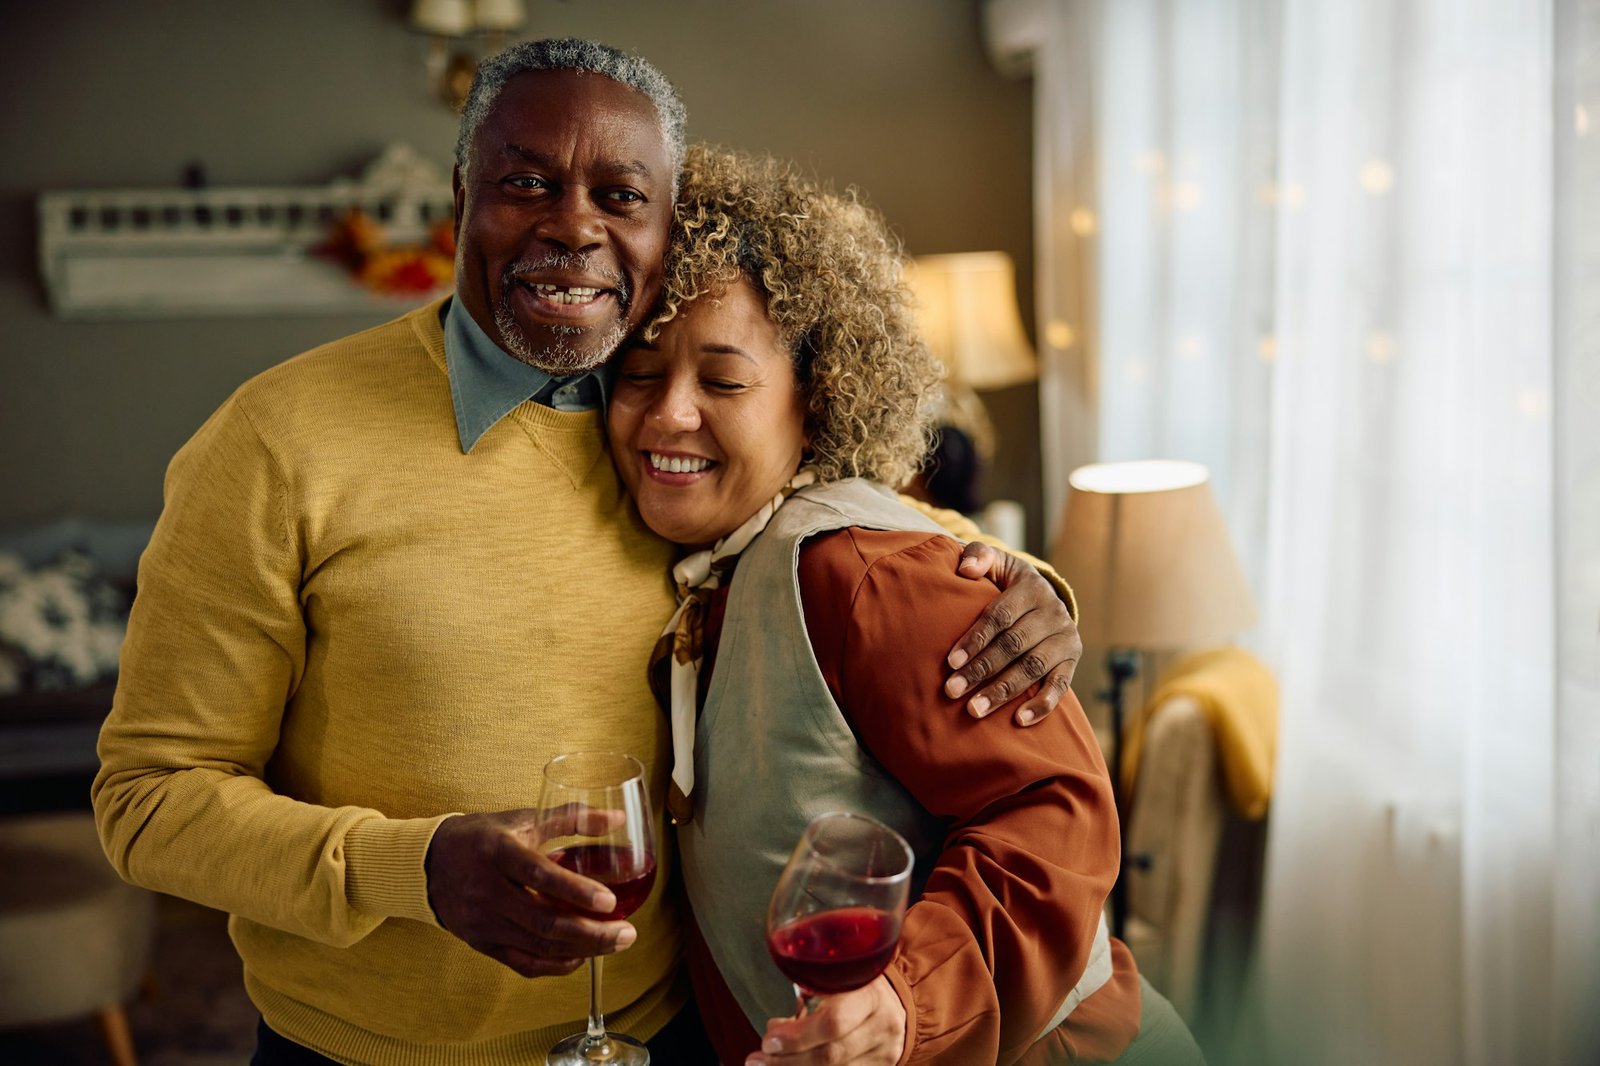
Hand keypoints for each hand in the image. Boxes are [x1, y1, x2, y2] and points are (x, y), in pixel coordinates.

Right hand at [425, 808, 637, 977]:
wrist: (428, 863)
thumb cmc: (482, 837)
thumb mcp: (523, 820)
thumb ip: (571, 818)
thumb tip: (616, 818)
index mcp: (498, 852)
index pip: (539, 875)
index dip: (575, 891)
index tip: (609, 901)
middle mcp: (487, 890)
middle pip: (543, 921)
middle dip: (591, 932)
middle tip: (627, 932)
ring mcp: (482, 921)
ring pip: (537, 946)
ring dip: (582, 949)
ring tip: (616, 943)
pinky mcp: (481, 943)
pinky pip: (522, 963)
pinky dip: (556, 964)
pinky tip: (582, 955)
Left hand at [747, 977, 906, 1064]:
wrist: (897, 1008)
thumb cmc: (858, 987)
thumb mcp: (841, 976)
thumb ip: (812, 993)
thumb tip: (775, 1028)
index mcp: (870, 995)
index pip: (834, 1022)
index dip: (797, 1036)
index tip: (769, 1039)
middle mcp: (882, 1027)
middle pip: (831, 1055)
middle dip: (788, 1060)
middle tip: (758, 1059)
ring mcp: (884, 1054)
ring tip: (764, 1065)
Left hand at [947, 542, 1080, 725]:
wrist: (1043, 599)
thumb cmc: (1006, 583)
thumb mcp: (996, 562)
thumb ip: (979, 557)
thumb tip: (966, 570)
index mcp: (1031, 587)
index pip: (999, 616)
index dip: (974, 639)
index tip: (950, 662)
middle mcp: (1053, 612)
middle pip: (1013, 645)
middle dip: (981, 670)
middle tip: (952, 691)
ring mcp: (1066, 638)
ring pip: (1032, 668)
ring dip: (1003, 691)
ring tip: (974, 710)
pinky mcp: (1072, 661)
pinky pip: (1060, 686)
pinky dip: (1042, 705)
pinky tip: (1019, 720)